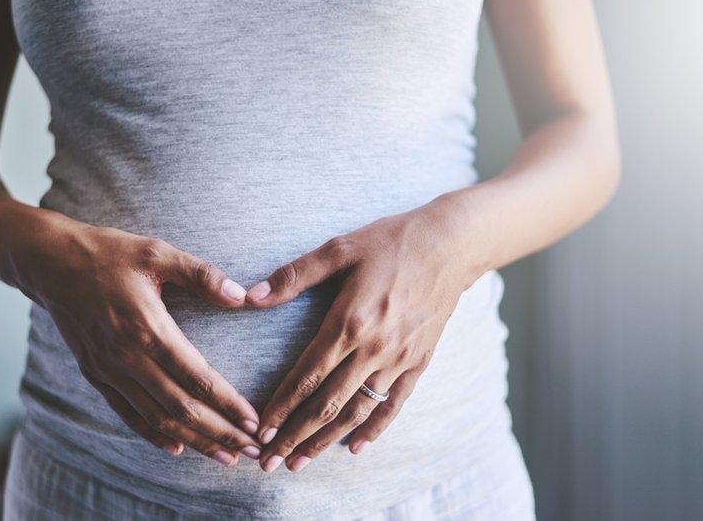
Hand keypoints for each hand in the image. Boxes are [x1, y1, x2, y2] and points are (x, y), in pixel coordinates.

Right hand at [8, 213, 262, 465]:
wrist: (50, 263)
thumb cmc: (108, 253)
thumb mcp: (157, 253)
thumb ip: (202, 275)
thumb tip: (241, 296)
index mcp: (148, 328)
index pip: (197, 378)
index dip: (228, 404)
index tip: (254, 422)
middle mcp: (128, 357)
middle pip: (181, 408)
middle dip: (220, 433)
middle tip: (252, 450)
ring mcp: (109, 370)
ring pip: (158, 418)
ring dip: (195, 440)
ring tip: (226, 457)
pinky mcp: (95, 374)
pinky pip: (128, 413)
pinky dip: (153, 434)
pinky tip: (177, 447)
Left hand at [246, 200, 480, 472]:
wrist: (451, 245)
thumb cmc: (390, 241)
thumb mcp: (339, 248)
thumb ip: (295, 275)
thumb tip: (251, 295)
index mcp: (349, 321)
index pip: (307, 375)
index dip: (281, 406)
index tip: (260, 429)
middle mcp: (373, 348)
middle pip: (327, 403)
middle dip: (294, 434)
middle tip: (270, 461)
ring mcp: (398, 359)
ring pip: (356, 410)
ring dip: (326, 440)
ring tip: (301, 461)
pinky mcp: (418, 362)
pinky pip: (393, 404)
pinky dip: (374, 428)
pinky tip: (354, 447)